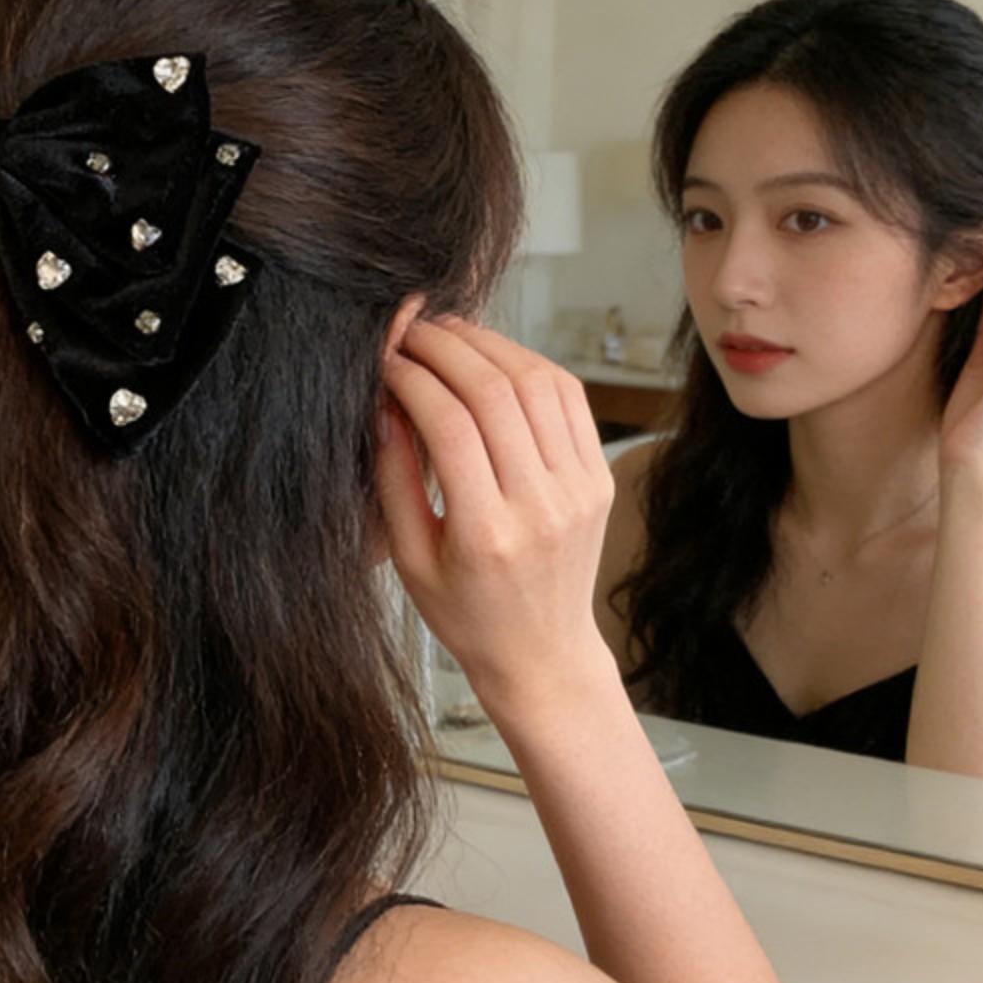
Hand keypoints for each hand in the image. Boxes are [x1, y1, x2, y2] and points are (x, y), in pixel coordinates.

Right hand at [376, 316, 617, 708]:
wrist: (543, 653)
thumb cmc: (469, 616)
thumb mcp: (410, 560)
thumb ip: (394, 479)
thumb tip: (384, 401)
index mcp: (487, 535)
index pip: (450, 426)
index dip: (411, 378)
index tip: (385, 359)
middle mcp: (542, 507)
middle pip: (495, 393)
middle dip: (446, 347)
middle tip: (411, 330)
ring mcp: (578, 489)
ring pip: (537, 383)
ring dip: (489, 345)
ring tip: (449, 334)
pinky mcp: (597, 477)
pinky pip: (568, 398)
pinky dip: (530, 365)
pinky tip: (496, 358)